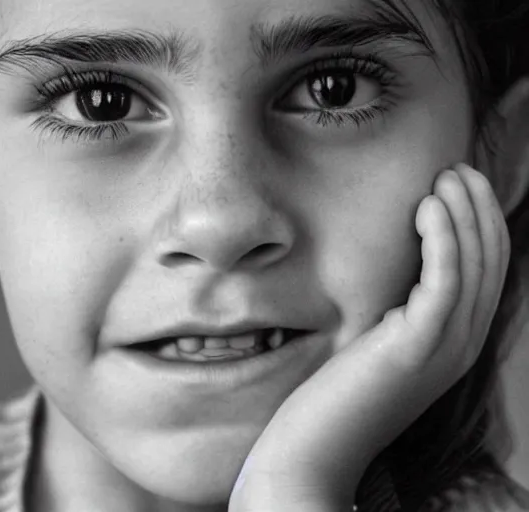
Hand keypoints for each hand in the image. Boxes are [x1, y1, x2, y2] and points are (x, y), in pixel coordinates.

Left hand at [229, 163, 510, 511]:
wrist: (311, 452)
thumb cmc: (333, 397)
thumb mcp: (375, 347)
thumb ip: (396, 314)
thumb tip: (393, 273)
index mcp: (453, 343)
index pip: (484, 271)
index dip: (479, 223)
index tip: (457, 183)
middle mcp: (460, 346)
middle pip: (488, 263)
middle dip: (478, 209)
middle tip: (456, 167)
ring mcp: (442, 350)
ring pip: (473, 266)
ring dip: (465, 213)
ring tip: (445, 176)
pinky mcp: (414, 350)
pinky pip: (443, 282)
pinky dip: (443, 239)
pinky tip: (427, 206)